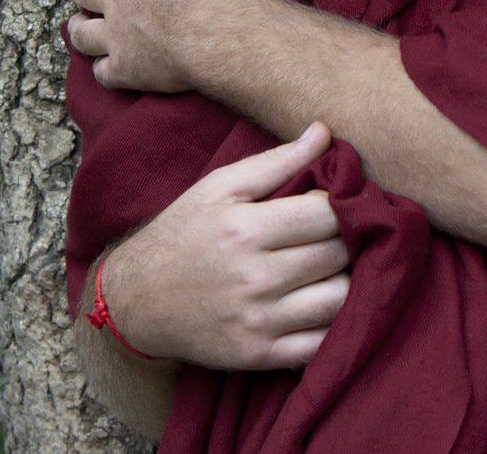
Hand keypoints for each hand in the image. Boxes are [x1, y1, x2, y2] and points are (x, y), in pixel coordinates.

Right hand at [100, 122, 352, 370]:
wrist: (135, 300)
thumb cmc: (182, 232)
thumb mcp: (219, 186)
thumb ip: (276, 160)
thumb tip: (323, 131)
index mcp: (245, 228)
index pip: (327, 214)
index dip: (346, 202)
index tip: (343, 199)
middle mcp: (253, 277)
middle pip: (338, 254)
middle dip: (350, 238)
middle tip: (347, 230)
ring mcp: (257, 321)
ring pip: (339, 300)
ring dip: (349, 279)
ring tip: (337, 264)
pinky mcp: (258, 356)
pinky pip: (321, 344)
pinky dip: (335, 323)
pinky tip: (325, 300)